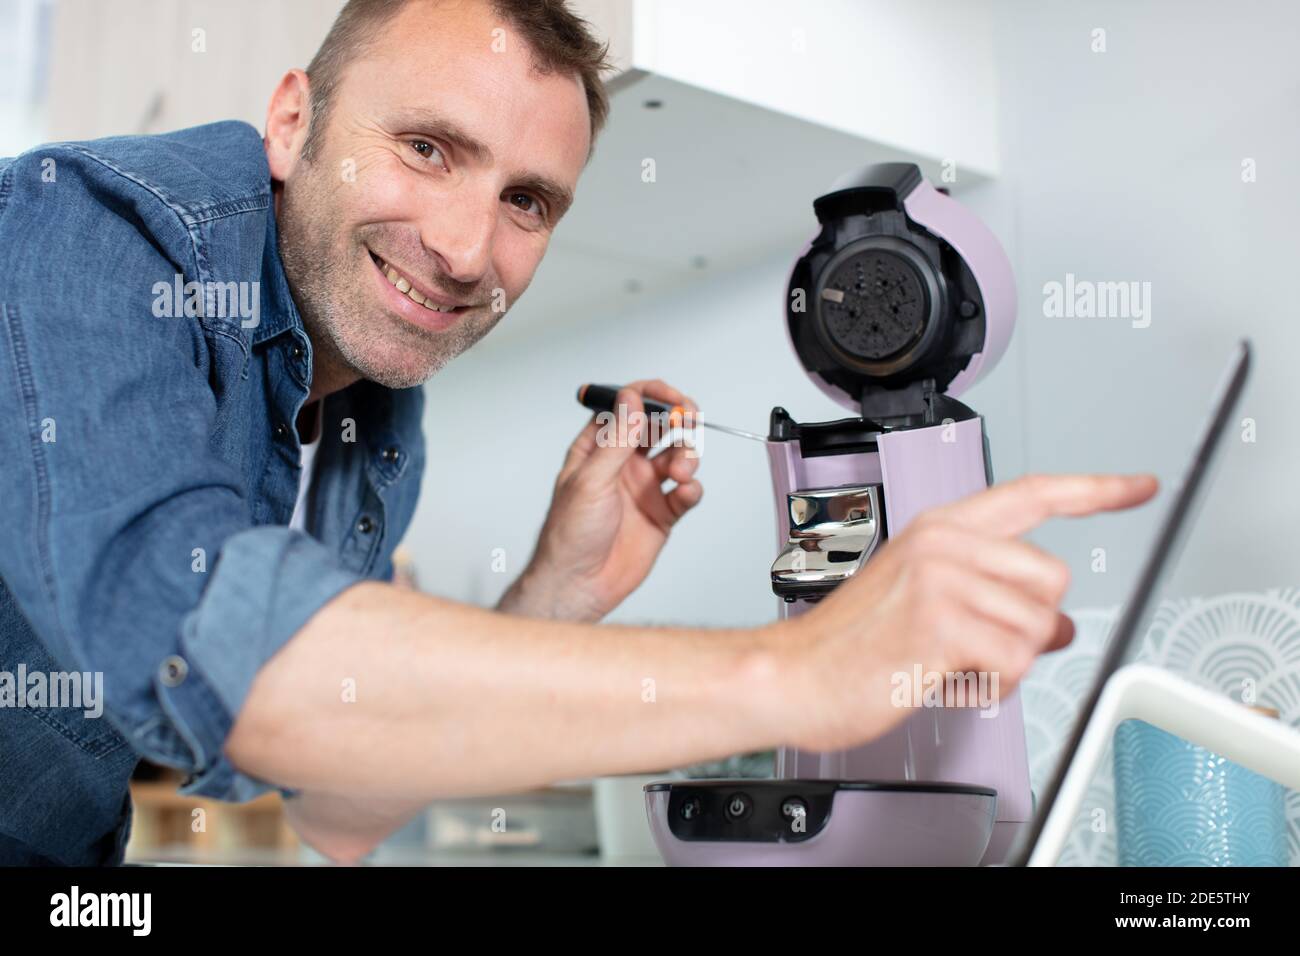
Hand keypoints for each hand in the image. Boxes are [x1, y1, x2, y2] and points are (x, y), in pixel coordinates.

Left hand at [498, 380, 703, 620]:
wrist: (580, 584)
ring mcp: (644, 486)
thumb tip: (631, 399)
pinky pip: (686, 491)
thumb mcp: (591, 480)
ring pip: (678, 454)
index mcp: (598, 447)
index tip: (673, 400)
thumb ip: (616, 439)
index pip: (628, 406)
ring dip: (687, 454)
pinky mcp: (662, 512)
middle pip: (659, 425)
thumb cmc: (570, 535)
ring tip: (681, 470)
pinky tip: (684, 492)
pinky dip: (692, 488)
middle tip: (690, 421)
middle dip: (679, 418)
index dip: (653, 396)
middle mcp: (623, 462)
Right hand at [777, 473, 1158, 752]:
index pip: (1032, 494)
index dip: (1094, 489)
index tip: (1135, 485)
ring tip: (951, 663)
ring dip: (1004, 662)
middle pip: (1051, 578)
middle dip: (1028, 623)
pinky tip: (947, 678)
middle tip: (976, 644)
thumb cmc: (846, 643)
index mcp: (938, 529)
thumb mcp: (922, 603)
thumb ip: (995, 600)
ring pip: (1038, 626)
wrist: (791, 675)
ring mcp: (941, 580)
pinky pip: (1014, 662)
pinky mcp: (940, 624)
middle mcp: (943, 544)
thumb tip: (1059, 624)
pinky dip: (990, 685)